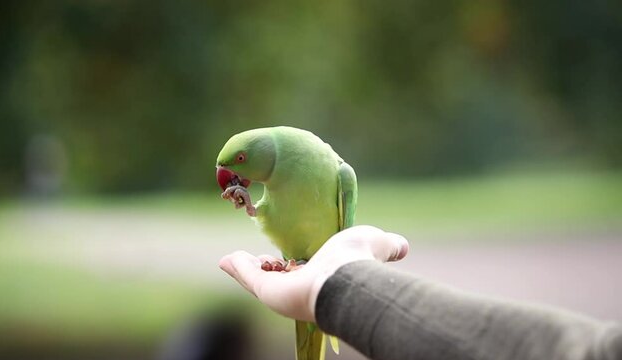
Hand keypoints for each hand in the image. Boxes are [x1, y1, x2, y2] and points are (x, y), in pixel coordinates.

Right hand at [218, 225, 408, 321]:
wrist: (349, 282)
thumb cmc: (361, 261)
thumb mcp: (376, 243)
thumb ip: (387, 244)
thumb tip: (403, 246)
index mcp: (323, 278)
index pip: (302, 273)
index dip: (292, 264)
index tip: (285, 256)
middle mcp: (302, 289)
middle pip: (277, 280)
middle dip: (266, 270)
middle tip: (257, 259)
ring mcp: (284, 293)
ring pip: (260, 281)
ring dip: (246, 269)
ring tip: (234, 259)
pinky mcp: (270, 292)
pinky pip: (250, 278)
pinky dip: (238, 268)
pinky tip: (227, 259)